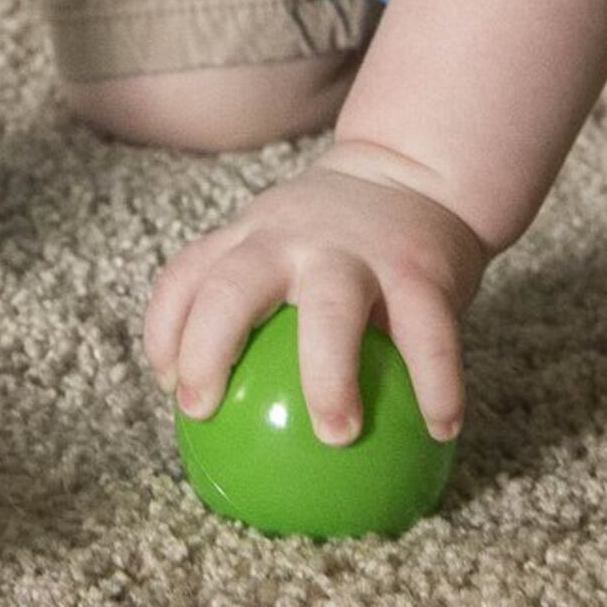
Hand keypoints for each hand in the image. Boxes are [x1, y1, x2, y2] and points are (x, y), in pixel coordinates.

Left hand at [140, 141, 489, 443]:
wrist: (417, 171)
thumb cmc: (336, 234)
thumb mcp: (281, 241)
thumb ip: (253, 302)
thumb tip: (220, 410)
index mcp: (253, 236)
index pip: (188, 275)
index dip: (164, 329)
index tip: (170, 385)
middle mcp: (292, 238)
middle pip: (232, 289)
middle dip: (208, 351)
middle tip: (205, 413)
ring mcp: (356, 250)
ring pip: (331, 311)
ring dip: (327, 377)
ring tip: (336, 435)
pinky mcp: (420, 268)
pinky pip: (429, 337)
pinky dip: (437, 386)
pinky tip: (442, 430)